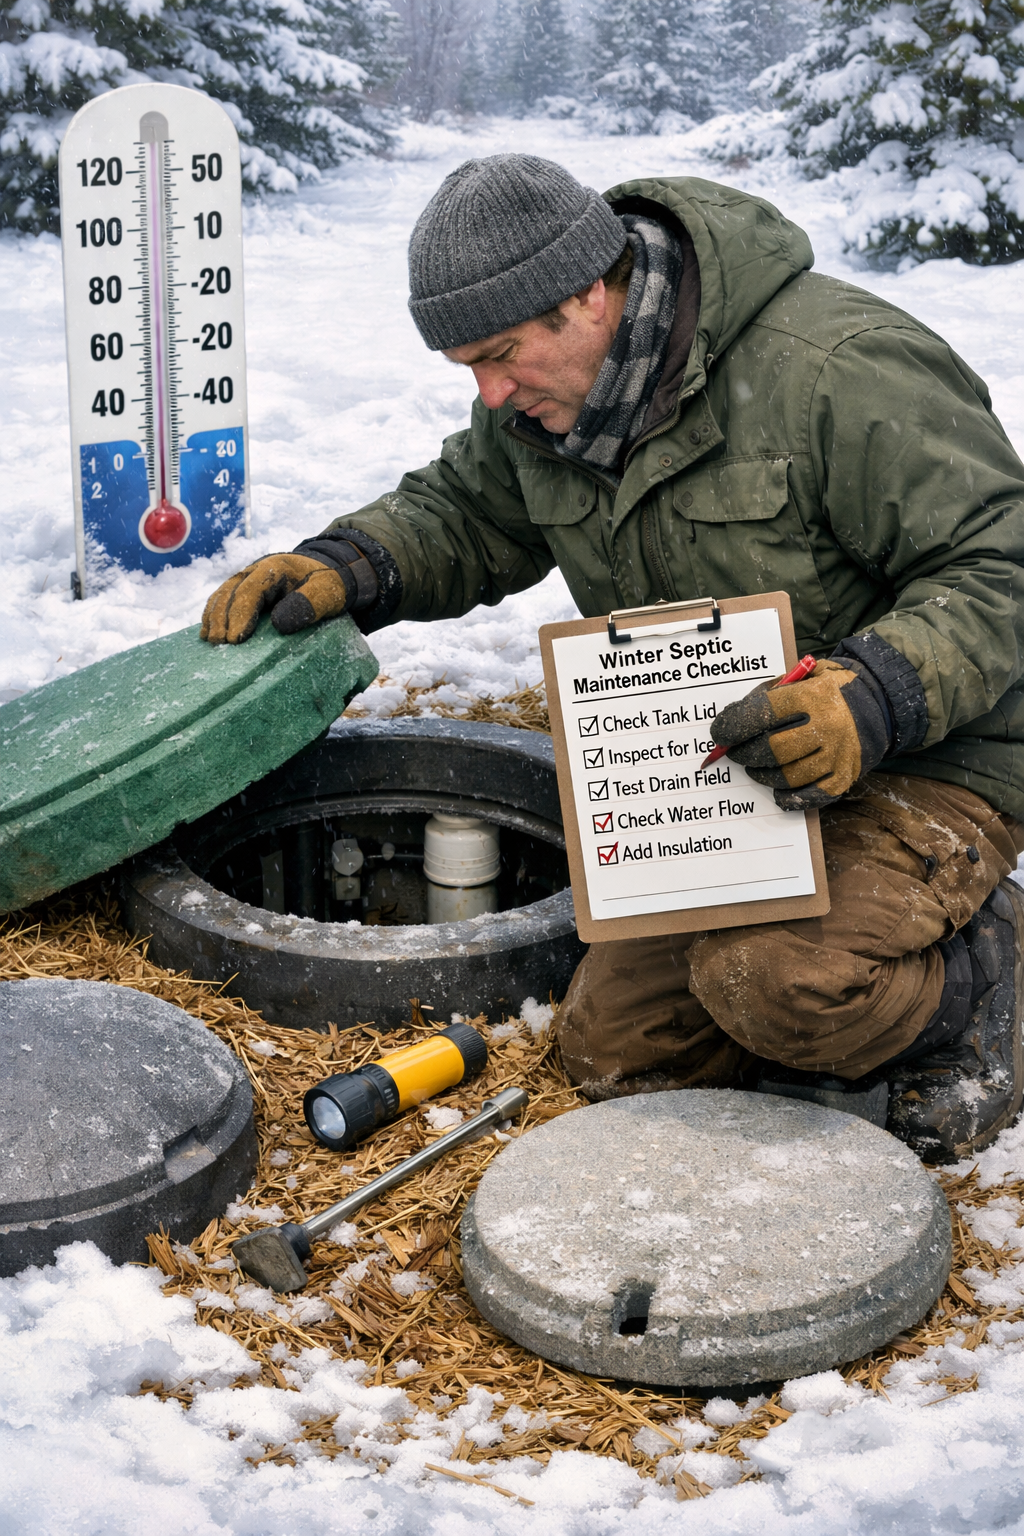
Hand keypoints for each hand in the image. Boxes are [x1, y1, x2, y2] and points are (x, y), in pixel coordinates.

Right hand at [201, 554, 347, 643]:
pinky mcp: (243, 590)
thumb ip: (308, 604)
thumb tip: (279, 624)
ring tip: (210, 641)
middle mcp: (255, 571)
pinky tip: (207, 633)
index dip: (241, 614)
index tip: (236, 638)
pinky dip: (213, 615)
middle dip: (222, 618)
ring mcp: (246, 579)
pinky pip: (222, 600)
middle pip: (231, 592)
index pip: (251, 590)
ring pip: (222, 595)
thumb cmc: (326, 585)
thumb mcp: (326, 592)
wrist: (325, 574)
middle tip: (219, 644)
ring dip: (213, 617)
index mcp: (275, 568)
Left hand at [709, 659, 890, 809]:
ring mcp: (837, 756)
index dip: (735, 725)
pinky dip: (785, 795)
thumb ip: (767, 695)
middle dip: (744, 753)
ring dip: (761, 774)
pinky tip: (776, 787)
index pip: (764, 714)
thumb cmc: (828, 692)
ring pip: (785, 777)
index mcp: (814, 697)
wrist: (878, 706)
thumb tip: (732, 720)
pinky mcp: (844, 778)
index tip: (720, 733)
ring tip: (754, 765)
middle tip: (734, 752)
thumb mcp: (801, 679)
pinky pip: (807, 796)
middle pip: (771, 750)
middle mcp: (828, 728)